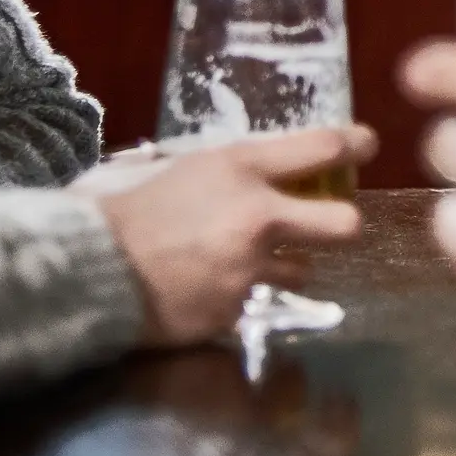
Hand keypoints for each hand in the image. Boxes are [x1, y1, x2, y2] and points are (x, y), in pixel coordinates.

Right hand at [99, 125, 374, 345]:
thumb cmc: (131, 208)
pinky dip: (243, 296)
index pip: (320, 148)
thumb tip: (274, 165)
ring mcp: (251, 269)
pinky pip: (260, 301)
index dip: (352, 144)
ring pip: (304, 269)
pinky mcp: (236, 311)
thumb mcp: (184, 166)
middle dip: (342, 224)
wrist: (89, 267)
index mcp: (241, 167)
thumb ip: (235, 167)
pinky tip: (211, 287)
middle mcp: (258, 216)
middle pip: (344, 223)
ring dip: (283, 266)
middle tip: (330, 224)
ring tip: (244, 261)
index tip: (366, 144)